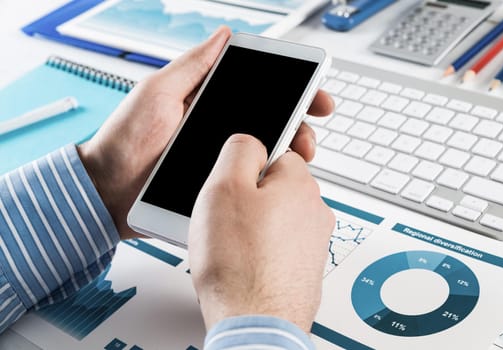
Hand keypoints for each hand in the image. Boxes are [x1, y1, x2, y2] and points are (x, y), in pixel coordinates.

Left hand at [78, 25, 333, 239]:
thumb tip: (223, 35)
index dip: (293, 91)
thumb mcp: (157, 93)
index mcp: (210, 103)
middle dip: (301, 127)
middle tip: (309, 137)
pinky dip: (269, 183)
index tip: (314, 95)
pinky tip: (277, 183)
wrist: (108, 191)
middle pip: (273, 124)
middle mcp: (220, 130)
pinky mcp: (217, 185)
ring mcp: (221, 159)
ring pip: (268, 155)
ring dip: (290, 156)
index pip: (261, 91)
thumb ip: (192, 66)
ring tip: (296, 161)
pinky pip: (250, 182)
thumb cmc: (124, 140)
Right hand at [188, 134, 335, 332]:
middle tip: (226, 219)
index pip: (276, 152)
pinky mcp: (305, 267)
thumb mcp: (224, 186)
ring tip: (234, 247)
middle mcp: (315, 210)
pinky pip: (278, 246)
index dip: (246, 168)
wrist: (255, 323)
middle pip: (274, 187)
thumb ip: (240, 149)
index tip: (232, 184)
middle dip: (249, 198)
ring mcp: (313, 241)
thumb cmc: (240, 264)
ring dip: (254, 226)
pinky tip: (245, 264)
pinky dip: (262, 250)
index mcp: (299, 183)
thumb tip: (251, 140)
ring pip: (275, 218)